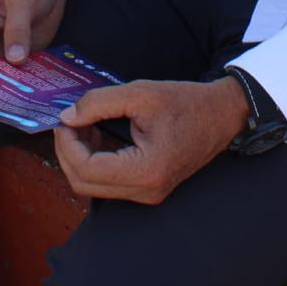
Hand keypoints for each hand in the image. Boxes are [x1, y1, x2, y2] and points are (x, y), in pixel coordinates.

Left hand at [53, 77, 249, 204]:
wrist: (221, 115)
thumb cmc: (185, 101)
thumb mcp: (140, 93)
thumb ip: (99, 103)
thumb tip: (66, 116)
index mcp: (146, 170)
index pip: (87, 169)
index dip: (67, 144)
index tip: (64, 118)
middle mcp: (146, 191)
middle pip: (85, 184)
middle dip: (68, 152)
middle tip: (68, 120)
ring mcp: (148, 194)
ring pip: (94, 186)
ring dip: (79, 156)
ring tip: (83, 122)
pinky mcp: (148, 188)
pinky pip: (109, 182)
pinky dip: (94, 159)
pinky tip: (95, 132)